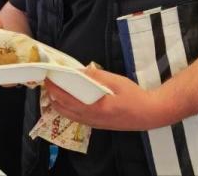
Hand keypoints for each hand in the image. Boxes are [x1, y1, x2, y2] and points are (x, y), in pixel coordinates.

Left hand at [46, 66, 175, 130]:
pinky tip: (70, 101)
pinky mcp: (97, 125)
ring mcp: (94, 124)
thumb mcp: (116, 81)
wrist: (150, 114)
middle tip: (49, 83)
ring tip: (56, 91)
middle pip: (62, 109)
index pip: (66, 98)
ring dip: (59, 104)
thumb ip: (96, 76)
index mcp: (95, 107)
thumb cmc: (135, 96)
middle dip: (52, 96)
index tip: (46, 78)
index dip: (53, 88)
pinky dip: (68, 110)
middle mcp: (91, 118)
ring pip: (68, 115)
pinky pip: (76, 118)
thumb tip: (78, 71)